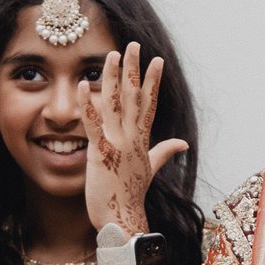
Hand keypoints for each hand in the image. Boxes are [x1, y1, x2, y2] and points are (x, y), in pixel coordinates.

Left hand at [79, 41, 189, 234]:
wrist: (122, 220)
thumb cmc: (131, 196)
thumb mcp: (149, 170)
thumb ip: (164, 152)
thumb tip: (182, 143)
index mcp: (142, 140)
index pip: (149, 104)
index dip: (153, 81)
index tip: (157, 60)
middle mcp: (133, 138)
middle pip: (134, 96)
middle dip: (134, 69)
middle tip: (134, 44)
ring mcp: (118, 144)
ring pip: (116, 104)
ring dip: (112, 77)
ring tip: (112, 54)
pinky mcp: (102, 153)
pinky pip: (93, 124)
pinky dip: (87, 105)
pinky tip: (81, 86)